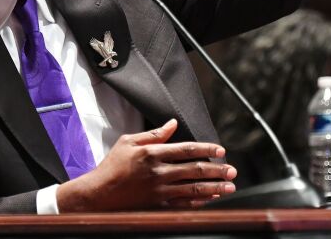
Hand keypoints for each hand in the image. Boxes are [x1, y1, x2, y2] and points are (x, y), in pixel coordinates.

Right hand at [55, 119, 236, 210]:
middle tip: (232, 171)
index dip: (206, 149)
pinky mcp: (157, 206)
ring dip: (214, 188)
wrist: (98, 194)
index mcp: (152, 153)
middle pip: (194, 170)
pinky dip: (199, 202)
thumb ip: (154, 134)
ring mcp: (158, 191)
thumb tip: (173, 124)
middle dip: (216, 170)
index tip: (221, 150)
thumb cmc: (112, 166)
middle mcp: (158, 172)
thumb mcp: (129, 142)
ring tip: (229, 187)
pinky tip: (210, 199)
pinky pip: (183, 204)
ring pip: (192, 189)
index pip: (186, 149)